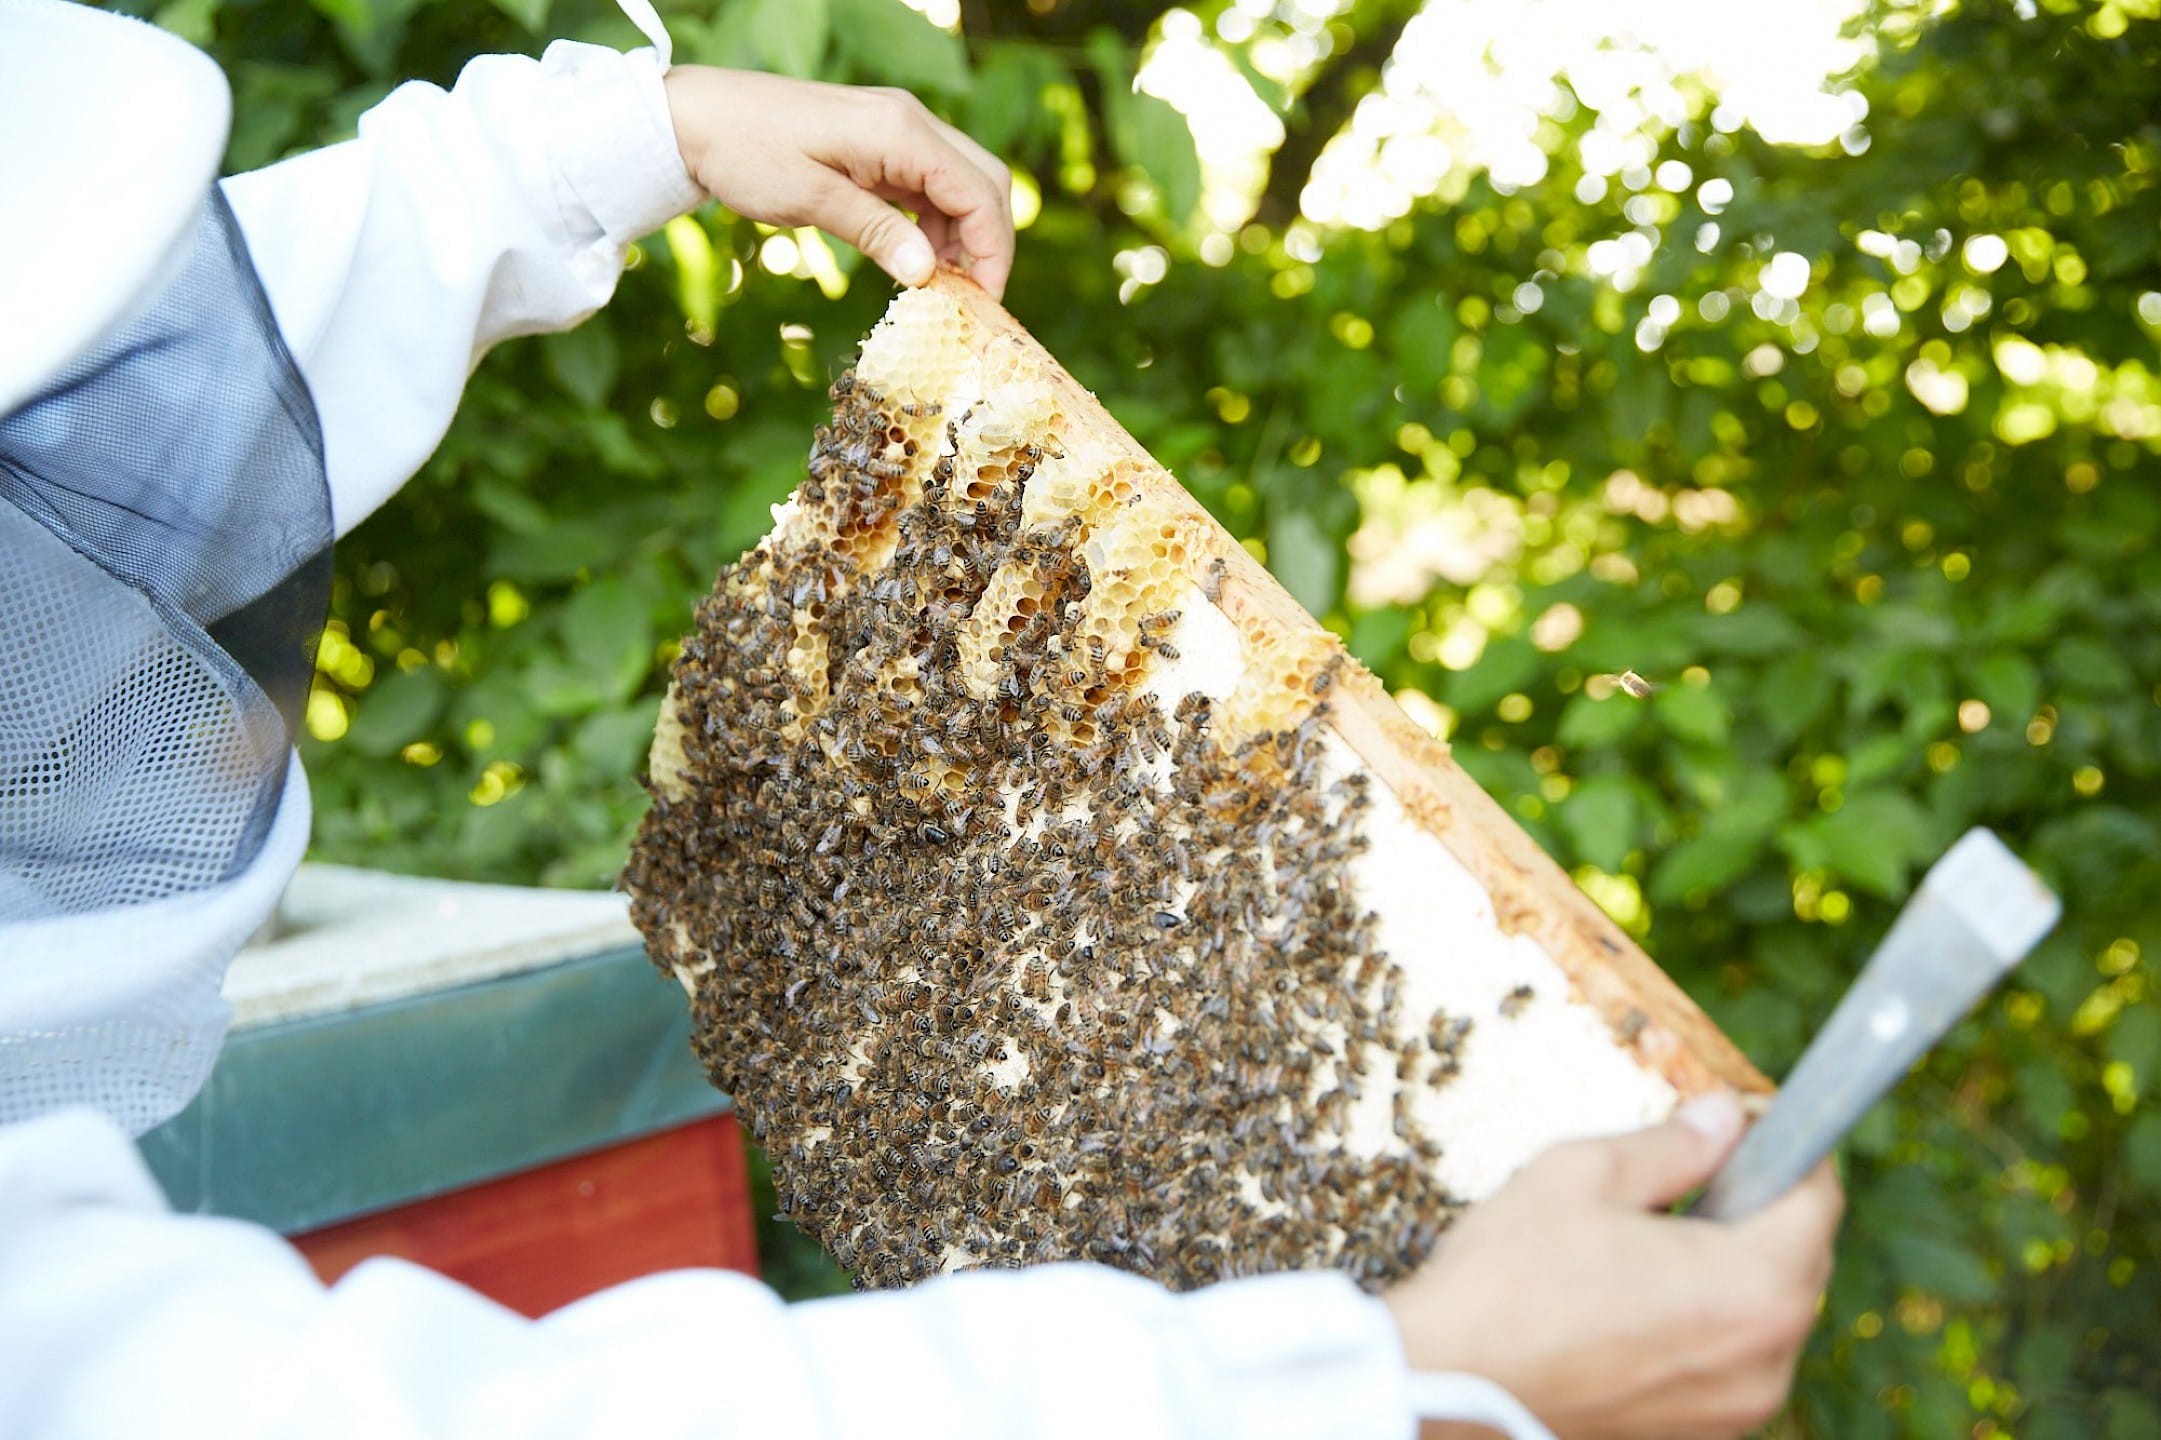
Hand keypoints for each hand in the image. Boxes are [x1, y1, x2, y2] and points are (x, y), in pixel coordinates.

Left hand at [663, 67, 1013, 297]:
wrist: (699, 117)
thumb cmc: (745, 152)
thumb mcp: (808, 200)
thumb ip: (875, 233)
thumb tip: (929, 275)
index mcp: (899, 131)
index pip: (978, 191)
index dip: (992, 250)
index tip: (982, 300)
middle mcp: (909, 123)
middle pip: (985, 182)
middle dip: (988, 243)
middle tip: (972, 298)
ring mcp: (897, 132)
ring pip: (961, 186)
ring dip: (962, 237)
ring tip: (940, 287)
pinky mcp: (881, 145)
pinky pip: (929, 186)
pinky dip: (935, 225)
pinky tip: (915, 260)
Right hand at [1384, 1093, 1843, 1439]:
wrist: (1446, 1385)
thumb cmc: (1509, 1279)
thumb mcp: (1584, 1176)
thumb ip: (1673, 1146)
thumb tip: (1723, 1118)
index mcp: (1753, 1289)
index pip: (1818, 1199)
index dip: (1786, 1144)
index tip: (1744, 1120)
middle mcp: (1765, 1361)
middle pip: (1804, 1260)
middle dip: (1761, 1205)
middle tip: (1695, 1168)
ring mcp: (1735, 1410)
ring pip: (1768, 1313)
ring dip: (1734, 1266)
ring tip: (1653, 1236)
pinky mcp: (1698, 1435)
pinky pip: (1732, 1359)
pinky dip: (1707, 1319)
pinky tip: (1637, 1292)